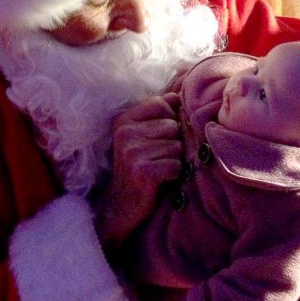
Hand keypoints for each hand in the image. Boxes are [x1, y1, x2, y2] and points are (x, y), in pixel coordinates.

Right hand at [94, 92, 181, 247]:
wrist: (122, 205)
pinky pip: (175, 165)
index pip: (162, 104)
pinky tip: (159, 180)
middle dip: (172, 144)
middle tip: (156, 158)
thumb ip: (158, 114)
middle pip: (172, 126)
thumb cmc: (139, 166)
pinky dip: (173, 175)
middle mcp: (125, 132)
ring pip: (176, 147)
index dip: (168, 122)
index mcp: (124, 120)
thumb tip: (177, 95)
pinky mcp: (142, 170)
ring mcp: (132, 151)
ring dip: (173, 160)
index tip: (157, 139)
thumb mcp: (142, 136)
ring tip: (157, 169)